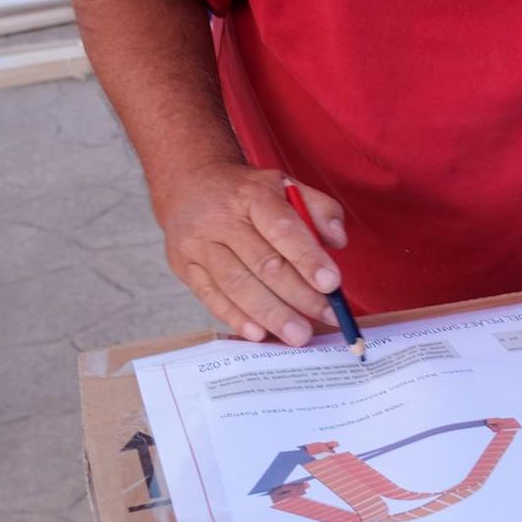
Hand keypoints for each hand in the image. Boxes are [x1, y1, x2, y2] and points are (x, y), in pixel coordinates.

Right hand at [153, 162, 347, 345]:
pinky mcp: (184, 267)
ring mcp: (199, 245)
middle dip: (298, 295)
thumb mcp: (286, 185)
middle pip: (262, 263)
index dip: (308, 257)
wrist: (189, 185)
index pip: (282, 228)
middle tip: (326, 317)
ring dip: (271, 314)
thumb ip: (320, 209)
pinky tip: (260, 333)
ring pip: (236, 285)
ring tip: (298, 335)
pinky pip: (211, 298)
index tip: (332, 284)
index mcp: (252, 195)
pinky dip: (236, 318)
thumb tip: (338, 241)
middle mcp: (221, 219)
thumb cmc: (247, 193)